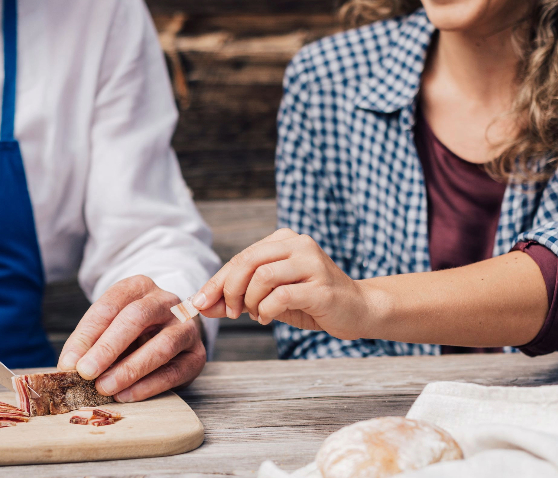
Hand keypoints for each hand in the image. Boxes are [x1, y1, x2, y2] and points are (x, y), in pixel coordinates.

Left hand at [56, 276, 205, 402]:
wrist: (169, 329)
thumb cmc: (131, 330)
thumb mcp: (109, 325)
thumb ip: (90, 341)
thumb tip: (69, 366)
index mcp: (139, 286)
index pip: (110, 305)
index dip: (88, 334)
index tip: (69, 362)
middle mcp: (166, 301)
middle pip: (137, 318)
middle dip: (108, 347)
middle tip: (85, 372)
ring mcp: (186, 327)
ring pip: (162, 345)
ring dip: (130, 369)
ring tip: (104, 387)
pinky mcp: (196, 354)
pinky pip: (175, 371)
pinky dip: (148, 386)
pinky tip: (126, 395)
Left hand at [192, 229, 367, 339]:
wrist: (358, 309)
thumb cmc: (310, 301)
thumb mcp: (269, 297)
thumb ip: (237, 298)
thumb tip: (200, 306)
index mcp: (284, 239)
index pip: (241, 257)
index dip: (216, 281)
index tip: (199, 302)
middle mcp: (298, 244)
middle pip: (248, 261)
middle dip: (229, 290)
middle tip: (228, 312)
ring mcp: (312, 263)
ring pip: (262, 276)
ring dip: (250, 301)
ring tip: (256, 314)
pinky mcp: (321, 287)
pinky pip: (281, 296)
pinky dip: (266, 310)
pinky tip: (268, 317)